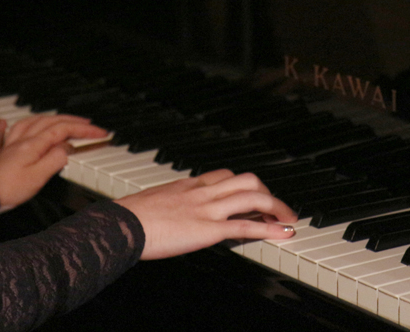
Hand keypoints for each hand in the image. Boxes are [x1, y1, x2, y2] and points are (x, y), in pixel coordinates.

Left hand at [0, 114, 107, 211]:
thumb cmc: (8, 189)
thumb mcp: (39, 177)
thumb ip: (55, 159)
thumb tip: (66, 148)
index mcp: (33, 144)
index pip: (63, 130)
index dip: (83, 129)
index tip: (100, 132)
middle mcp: (21, 140)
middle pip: (49, 122)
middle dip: (71, 120)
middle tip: (88, 123)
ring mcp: (8, 146)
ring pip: (29, 123)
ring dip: (47, 118)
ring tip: (59, 119)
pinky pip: (0, 136)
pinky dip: (3, 128)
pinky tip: (2, 122)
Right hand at [115, 169, 297, 259]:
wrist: (120, 225)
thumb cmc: (128, 218)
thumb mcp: (153, 202)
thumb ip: (169, 204)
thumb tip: (169, 213)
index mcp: (187, 185)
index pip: (225, 176)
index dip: (244, 185)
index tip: (253, 196)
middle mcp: (201, 192)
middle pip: (246, 180)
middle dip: (267, 192)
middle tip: (277, 208)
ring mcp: (206, 209)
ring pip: (252, 197)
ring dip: (276, 207)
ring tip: (289, 218)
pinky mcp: (207, 230)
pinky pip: (245, 226)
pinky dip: (270, 229)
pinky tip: (284, 233)